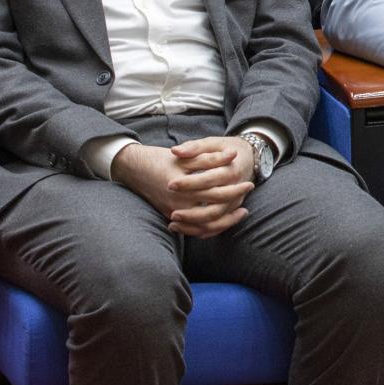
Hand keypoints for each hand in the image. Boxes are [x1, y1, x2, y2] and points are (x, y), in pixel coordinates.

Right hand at [112, 140, 252, 236]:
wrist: (134, 168)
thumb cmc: (161, 159)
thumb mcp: (185, 155)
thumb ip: (209, 157)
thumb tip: (232, 155)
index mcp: (183, 185)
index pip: (215, 192)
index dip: (234, 189)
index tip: (249, 183)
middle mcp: (178, 203)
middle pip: (212, 212)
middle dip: (233, 205)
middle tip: (248, 195)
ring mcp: (173, 212)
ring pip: (204, 226)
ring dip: (225, 221)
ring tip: (242, 212)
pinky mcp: (171, 216)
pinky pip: (194, 230)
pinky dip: (210, 228)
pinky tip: (224, 220)